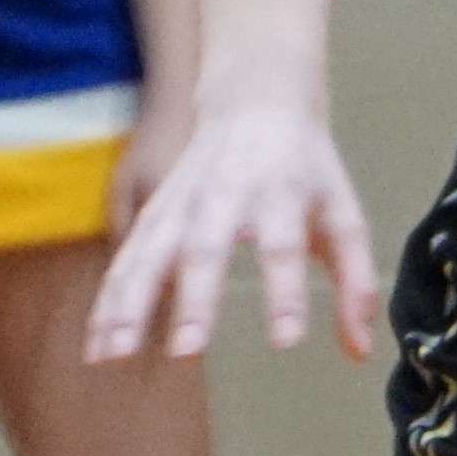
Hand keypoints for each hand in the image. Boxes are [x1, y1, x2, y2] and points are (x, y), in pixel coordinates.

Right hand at [88, 92, 377, 363]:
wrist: (254, 100)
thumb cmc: (305, 169)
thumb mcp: (342, 214)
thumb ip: (355, 283)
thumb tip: (360, 352)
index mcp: (280, 193)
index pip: (284, 246)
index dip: (286, 293)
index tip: (287, 340)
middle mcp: (224, 194)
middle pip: (205, 249)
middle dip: (194, 301)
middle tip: (186, 352)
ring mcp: (181, 201)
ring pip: (151, 253)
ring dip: (131, 304)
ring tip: (115, 355)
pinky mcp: (153, 211)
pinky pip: (126, 258)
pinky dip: (108, 301)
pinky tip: (96, 346)